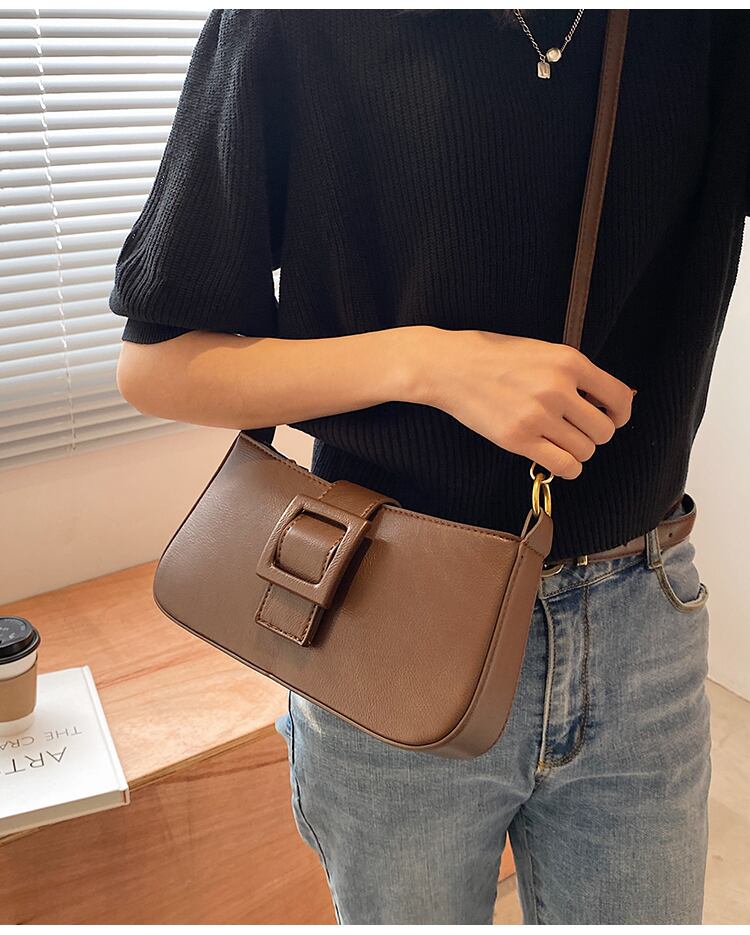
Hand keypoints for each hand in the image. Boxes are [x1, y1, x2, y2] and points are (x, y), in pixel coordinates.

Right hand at [409, 327, 635, 479]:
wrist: (450, 366)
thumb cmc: (494, 356)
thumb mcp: (543, 351)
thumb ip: (577, 373)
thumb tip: (621, 398)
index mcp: (568, 361)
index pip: (619, 397)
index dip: (621, 414)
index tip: (612, 419)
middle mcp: (557, 388)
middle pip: (604, 430)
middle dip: (595, 435)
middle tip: (576, 430)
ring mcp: (538, 415)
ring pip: (585, 451)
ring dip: (578, 451)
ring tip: (560, 441)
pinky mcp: (518, 439)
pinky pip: (563, 466)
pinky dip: (568, 468)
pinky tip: (557, 459)